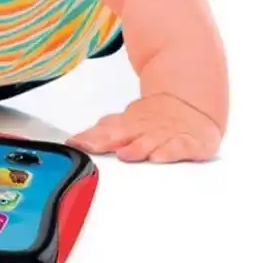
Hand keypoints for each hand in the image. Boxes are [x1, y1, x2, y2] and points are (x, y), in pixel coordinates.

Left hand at [67, 94, 220, 162]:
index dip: (90, 138)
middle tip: (91, 148)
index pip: (106, 132)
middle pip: (125, 134)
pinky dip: (169, 151)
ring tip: (125, 154)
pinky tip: (159, 157)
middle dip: (109, 141)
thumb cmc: (153, 118)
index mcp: (128, 125)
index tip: (75, 144)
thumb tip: (73, 141)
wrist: (189, 105)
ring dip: (137, 148)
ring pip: (150, 142)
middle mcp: (145, 129)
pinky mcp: (189, 142)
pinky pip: (179, 147)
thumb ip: (100, 134)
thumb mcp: (126, 123)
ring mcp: (167, 135)